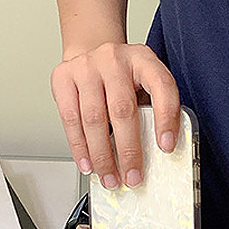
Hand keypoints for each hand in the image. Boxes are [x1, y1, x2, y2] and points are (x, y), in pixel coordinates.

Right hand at [50, 42, 180, 188]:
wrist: (89, 51)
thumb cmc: (121, 77)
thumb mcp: (143, 83)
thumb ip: (152, 109)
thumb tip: (156, 152)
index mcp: (142, 59)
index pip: (161, 86)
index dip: (166, 118)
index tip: (166, 146)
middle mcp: (114, 59)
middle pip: (122, 109)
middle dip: (128, 151)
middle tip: (133, 176)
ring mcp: (86, 67)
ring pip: (93, 118)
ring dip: (102, 156)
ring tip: (109, 177)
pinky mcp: (62, 78)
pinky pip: (70, 119)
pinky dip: (79, 148)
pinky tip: (88, 164)